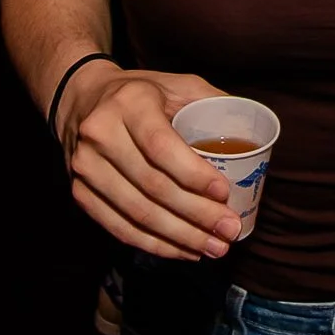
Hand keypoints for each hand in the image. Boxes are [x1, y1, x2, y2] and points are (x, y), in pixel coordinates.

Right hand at [58, 63, 241, 261]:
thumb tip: (255, 135)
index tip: (224, 194)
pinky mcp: (79, 192)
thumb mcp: (178, 84)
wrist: (80, 99)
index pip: (161, 147)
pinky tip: (183, 250)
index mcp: (130, 103)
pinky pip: (118, 227)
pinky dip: (154, 244)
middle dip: (196, 216)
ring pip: (136, 213)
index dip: (194, 175)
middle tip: (229, 231)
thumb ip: (214, 103)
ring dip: (179, 237)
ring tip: (214, 247)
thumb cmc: (142, 93)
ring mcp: (85, 167)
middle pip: (152, 186)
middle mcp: (101, 134)